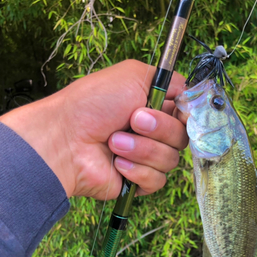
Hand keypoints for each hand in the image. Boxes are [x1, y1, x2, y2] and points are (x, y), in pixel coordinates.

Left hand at [0, 60, 187, 198]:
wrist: (66, 140)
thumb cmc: (93, 103)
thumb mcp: (133, 75)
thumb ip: (168, 79)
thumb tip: (190, 94)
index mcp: (153, 106)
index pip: (188, 114)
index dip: (187, 115)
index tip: (178, 110)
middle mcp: (152, 132)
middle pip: (182, 137)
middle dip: (158, 129)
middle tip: (131, 121)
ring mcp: (145, 157)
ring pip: (171, 160)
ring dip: (142, 149)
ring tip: (113, 143)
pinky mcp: (137, 181)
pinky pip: (157, 180)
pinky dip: (137, 170)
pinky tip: (117, 164)